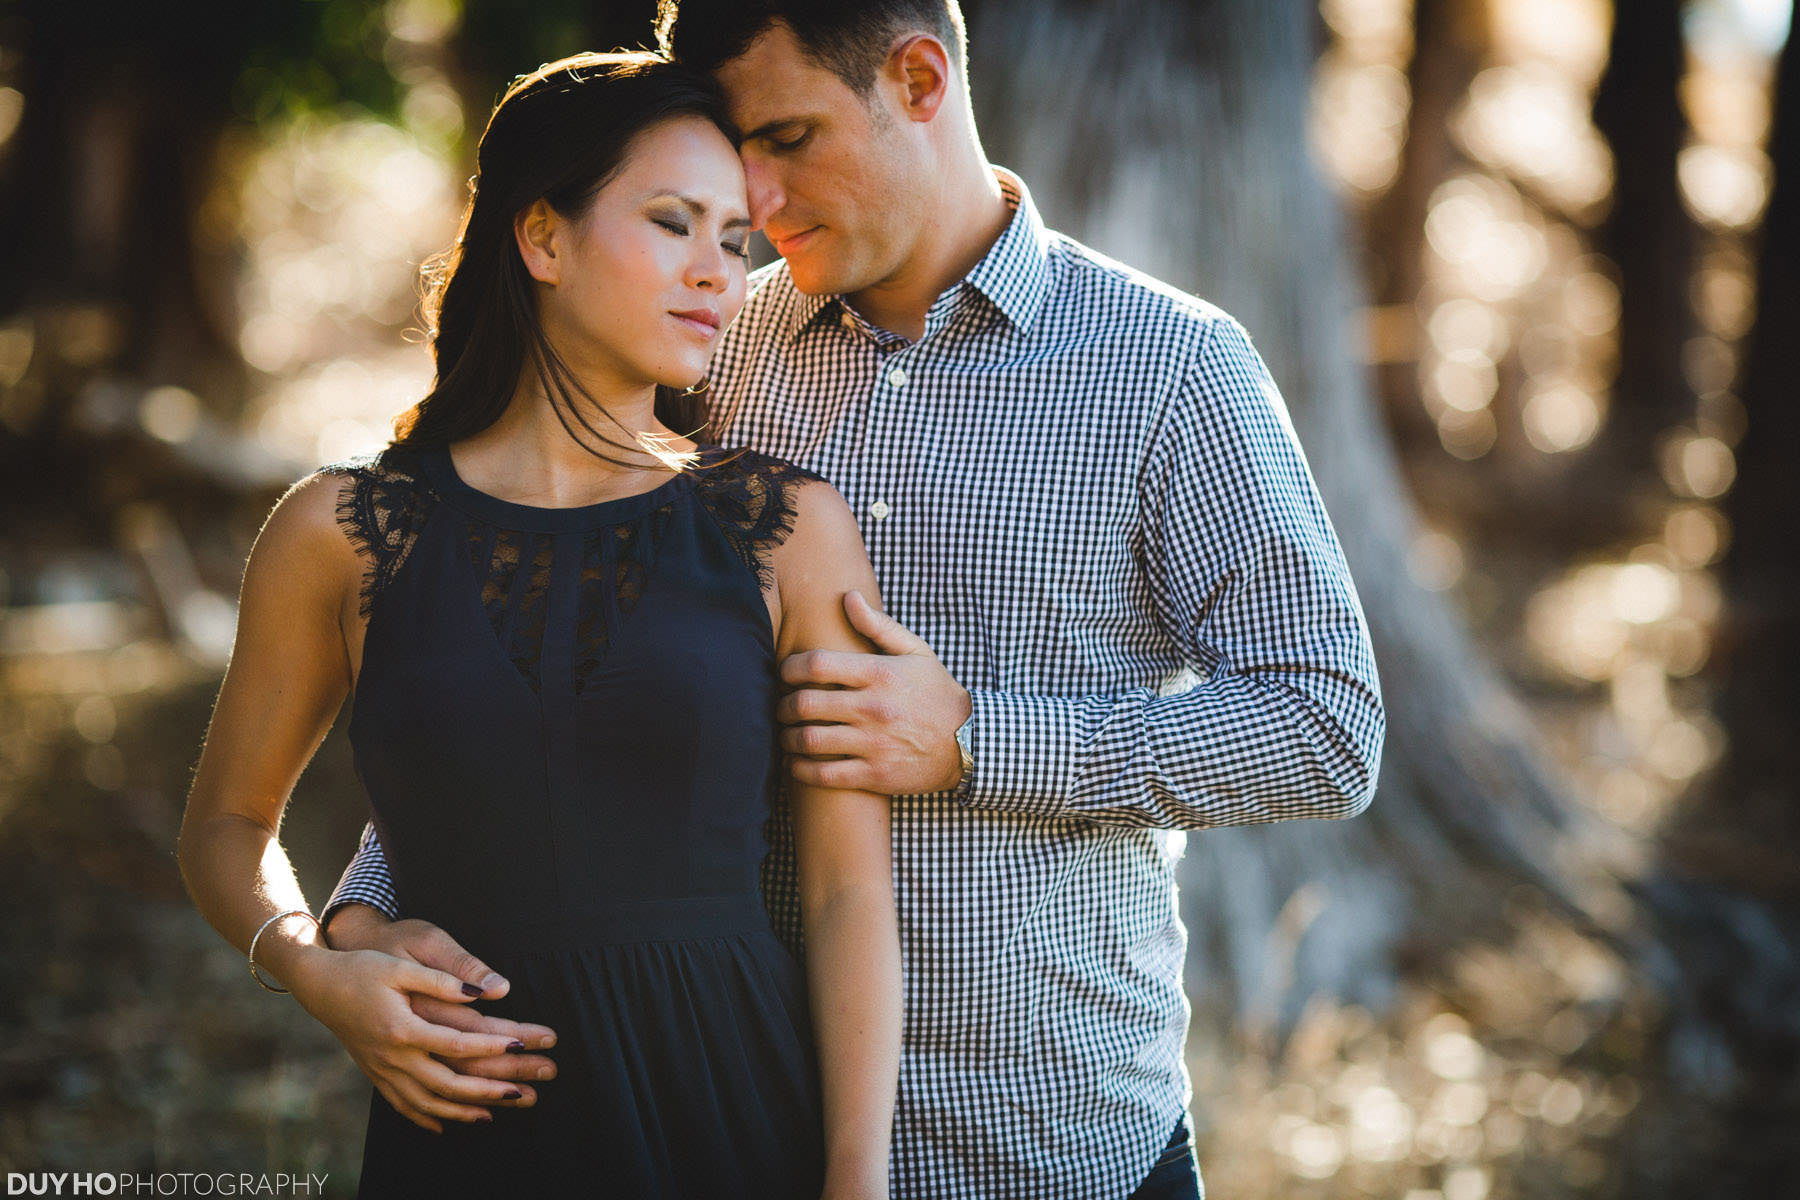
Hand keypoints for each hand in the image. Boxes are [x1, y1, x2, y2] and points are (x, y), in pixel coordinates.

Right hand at [284, 941, 539, 1133]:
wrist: (320, 985)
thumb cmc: (363, 968)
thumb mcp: (401, 966)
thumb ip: (442, 979)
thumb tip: (482, 991)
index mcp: (402, 1027)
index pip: (456, 1044)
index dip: (491, 1046)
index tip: (521, 1045)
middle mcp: (392, 1056)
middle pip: (447, 1083)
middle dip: (488, 1090)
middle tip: (522, 1092)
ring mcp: (382, 1070)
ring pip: (426, 1102)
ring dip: (461, 1112)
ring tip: (494, 1115)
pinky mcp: (375, 1074)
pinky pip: (402, 1104)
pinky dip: (424, 1117)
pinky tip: (444, 1125)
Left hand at [777, 590, 969, 793]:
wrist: (969, 743)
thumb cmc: (937, 693)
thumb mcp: (916, 652)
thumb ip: (879, 625)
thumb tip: (848, 597)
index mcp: (879, 674)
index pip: (817, 664)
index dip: (790, 667)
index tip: (785, 673)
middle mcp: (873, 708)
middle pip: (805, 703)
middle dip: (782, 705)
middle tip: (781, 706)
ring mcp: (873, 744)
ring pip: (809, 741)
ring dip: (787, 738)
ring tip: (786, 735)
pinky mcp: (875, 775)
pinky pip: (824, 776)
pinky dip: (800, 770)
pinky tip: (794, 764)